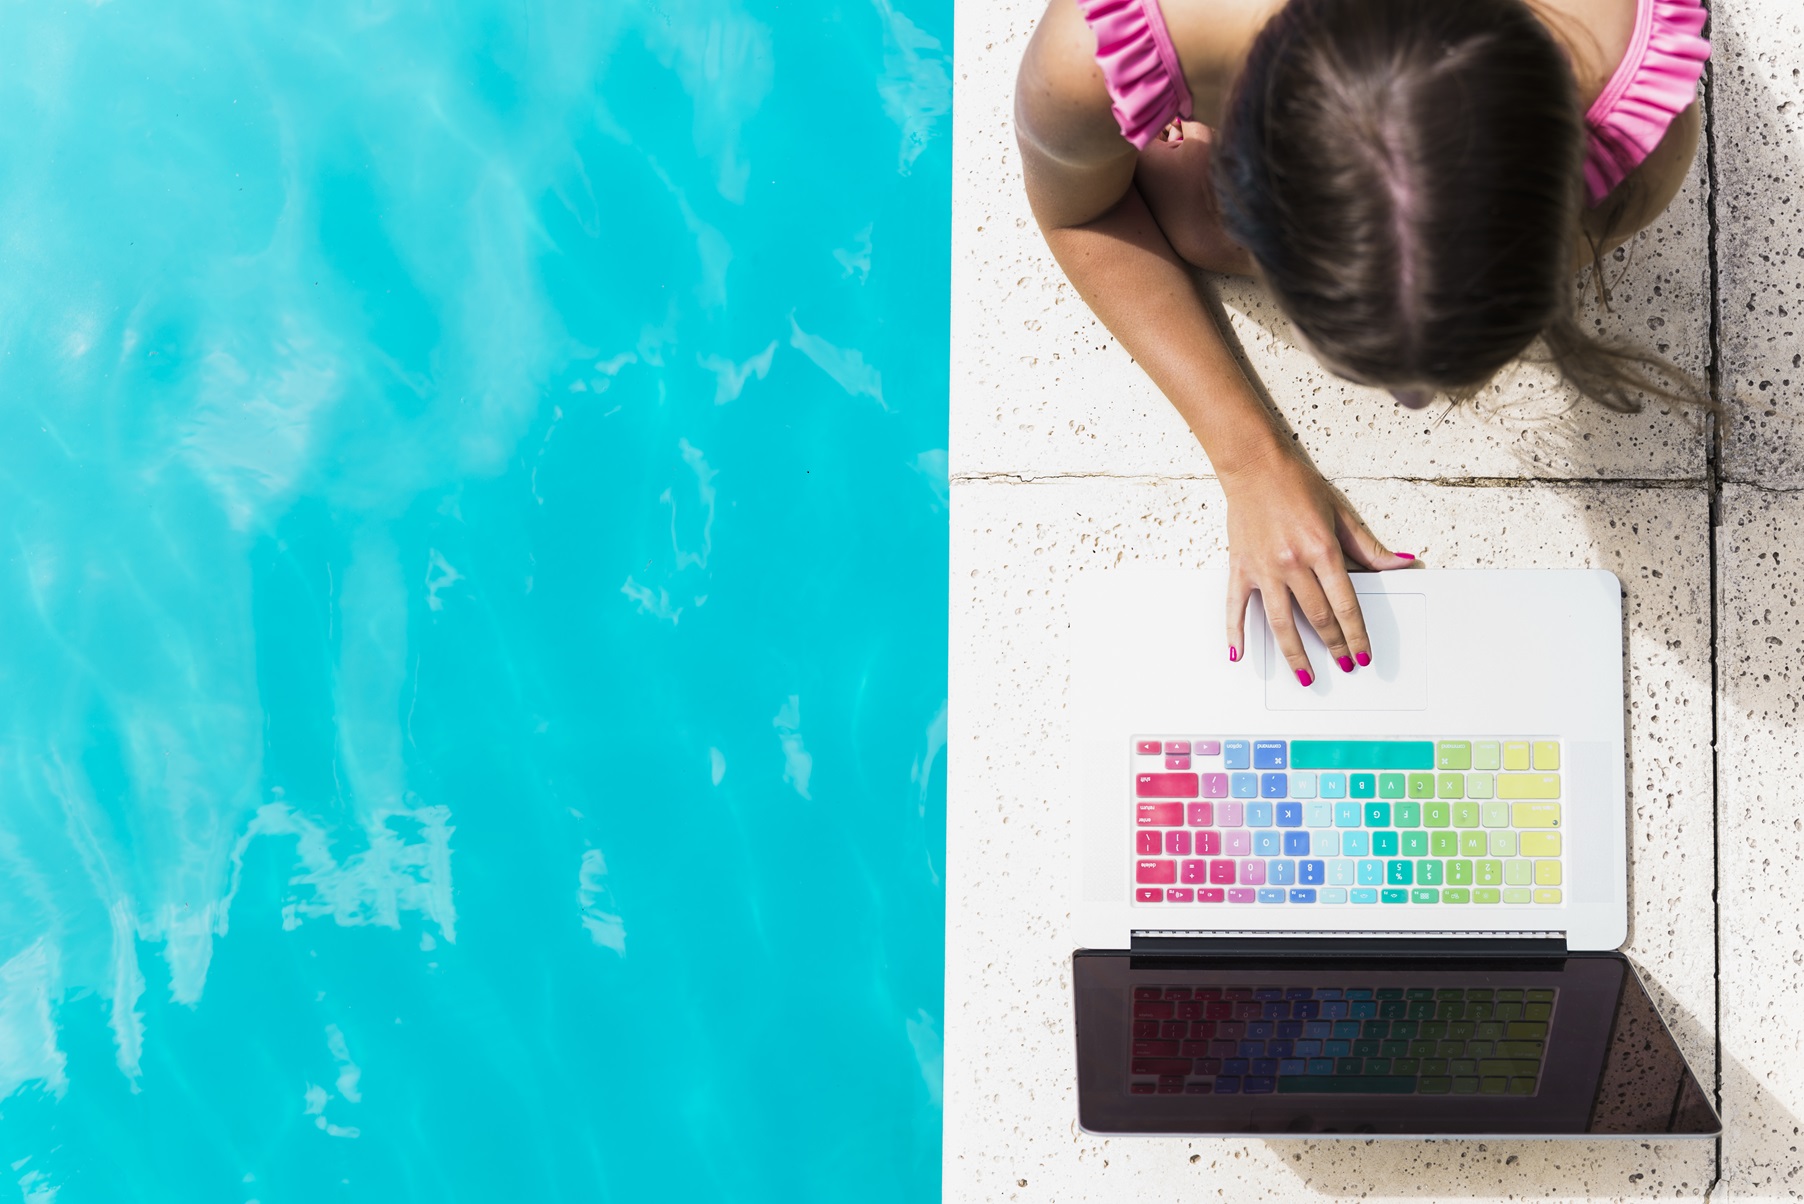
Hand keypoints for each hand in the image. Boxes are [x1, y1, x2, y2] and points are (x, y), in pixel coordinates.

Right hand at [1220, 450, 1415, 683]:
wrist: (1254, 465)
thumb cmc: (1296, 485)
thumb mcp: (1339, 513)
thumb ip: (1368, 547)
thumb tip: (1401, 563)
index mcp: (1321, 551)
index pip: (1345, 605)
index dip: (1356, 634)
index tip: (1363, 653)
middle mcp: (1292, 564)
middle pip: (1317, 618)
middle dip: (1334, 646)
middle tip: (1344, 665)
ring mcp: (1263, 569)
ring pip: (1280, 622)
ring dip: (1294, 654)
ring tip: (1305, 676)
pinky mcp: (1240, 567)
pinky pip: (1235, 607)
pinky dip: (1235, 632)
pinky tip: (1239, 654)